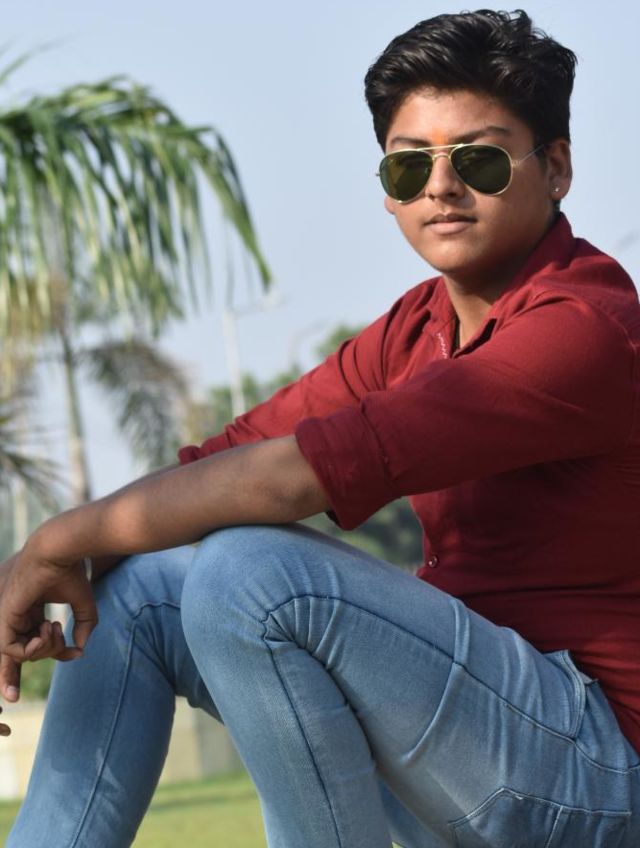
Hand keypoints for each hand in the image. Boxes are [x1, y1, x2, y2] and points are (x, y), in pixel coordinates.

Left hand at [0, 547, 97, 666]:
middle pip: (28, 649)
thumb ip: (84, 625)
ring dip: (43, 649)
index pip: (38, 640)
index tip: (76, 652)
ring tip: (53, 626)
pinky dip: (28, 650)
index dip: (58, 652)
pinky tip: (44, 634)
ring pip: (19, 651)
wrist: (59, 551)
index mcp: (31, 608)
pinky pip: (8, 647)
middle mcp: (18, 613)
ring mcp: (9, 614)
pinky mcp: (5, 614)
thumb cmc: (71, 571)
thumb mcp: (82, 603)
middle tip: (62, 634)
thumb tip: (80, 648)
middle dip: (50, 651)